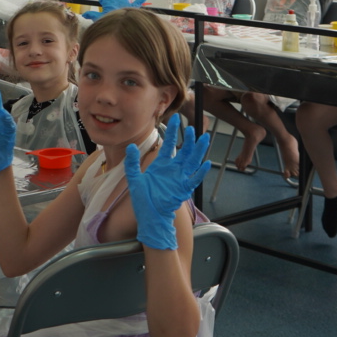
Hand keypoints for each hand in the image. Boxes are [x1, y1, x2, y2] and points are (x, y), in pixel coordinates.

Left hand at [123, 116, 210, 250]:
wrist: (150, 217)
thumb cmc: (144, 200)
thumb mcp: (135, 179)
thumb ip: (132, 163)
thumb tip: (130, 146)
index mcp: (162, 165)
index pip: (169, 144)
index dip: (174, 132)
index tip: (177, 119)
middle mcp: (173, 170)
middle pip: (185, 151)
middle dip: (189, 140)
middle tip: (192, 128)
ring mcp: (179, 179)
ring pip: (192, 162)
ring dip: (198, 151)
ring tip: (204, 139)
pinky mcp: (183, 190)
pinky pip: (194, 180)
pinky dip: (200, 173)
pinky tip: (206, 164)